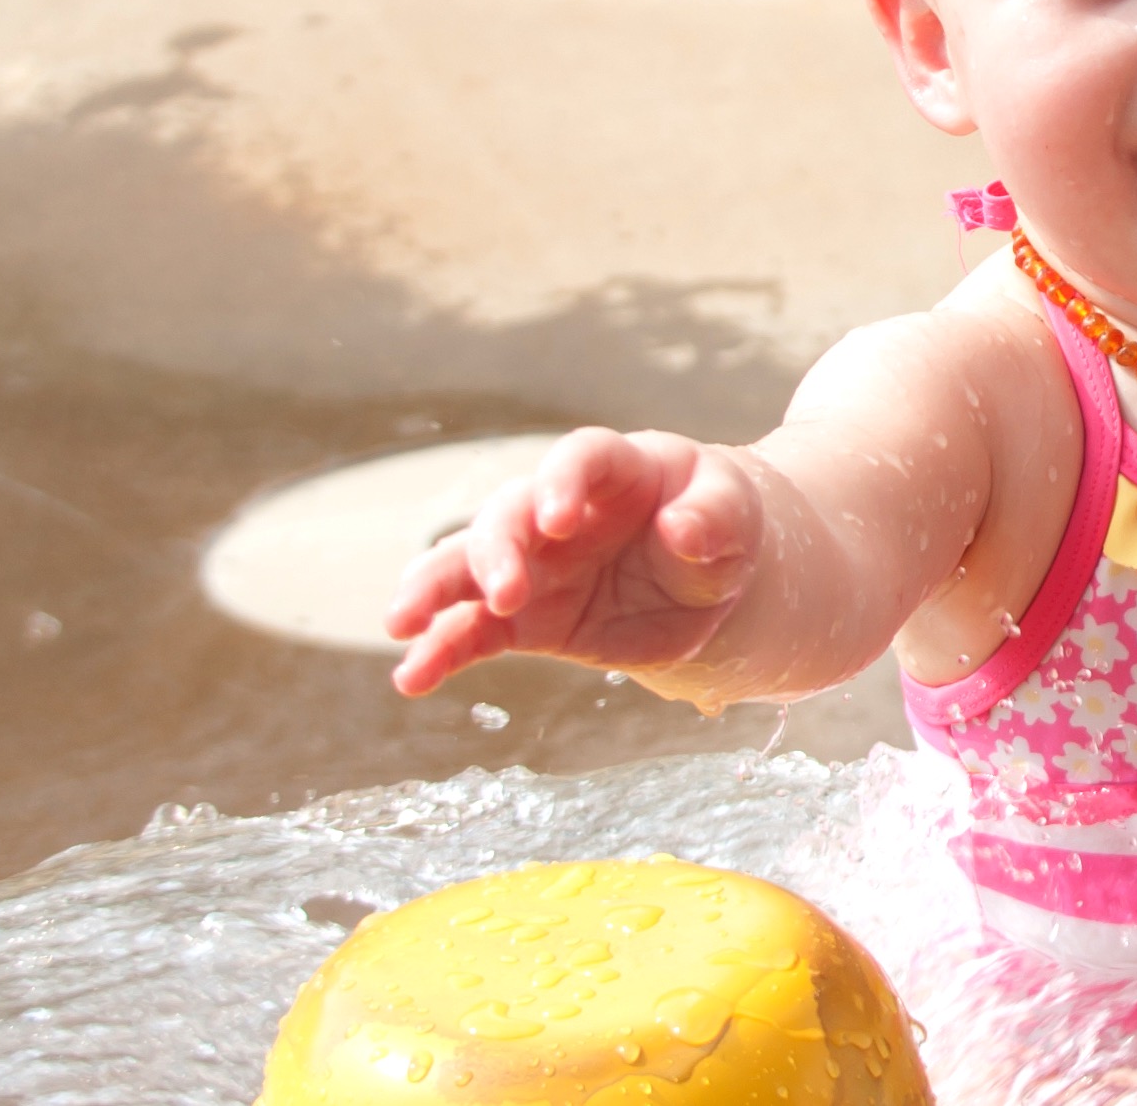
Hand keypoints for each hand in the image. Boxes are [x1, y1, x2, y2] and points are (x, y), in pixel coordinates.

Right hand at [386, 428, 763, 695]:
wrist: (709, 580)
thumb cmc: (719, 525)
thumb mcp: (734, 517)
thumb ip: (713, 519)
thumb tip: (682, 530)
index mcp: (617, 469)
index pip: (578, 459)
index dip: (561, 482)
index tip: (555, 520)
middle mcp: (561, 509)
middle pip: (509, 514)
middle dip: (498, 551)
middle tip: (506, 595)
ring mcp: (537, 563)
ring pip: (468, 566)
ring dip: (434, 591)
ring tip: (402, 625)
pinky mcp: (527, 619)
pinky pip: (473, 630)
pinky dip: (441, 650)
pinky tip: (412, 677)